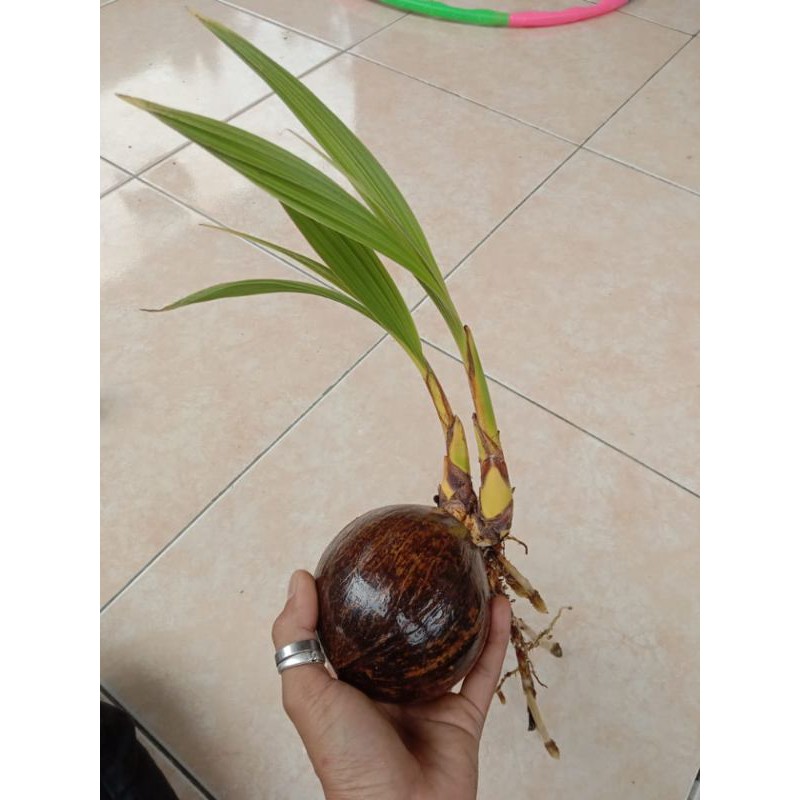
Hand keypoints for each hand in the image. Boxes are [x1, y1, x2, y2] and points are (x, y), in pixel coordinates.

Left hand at [272, 570, 511, 799]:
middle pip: (408, 634)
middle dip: (417, 598)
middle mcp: (392, 688)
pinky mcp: (464, 717)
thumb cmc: (346, 759)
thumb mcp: (307, 694)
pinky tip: (498, 604)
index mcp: (353, 684)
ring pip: (451, 646)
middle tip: (428, 557)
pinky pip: (484, 670)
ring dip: (462, 610)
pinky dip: (495, 638)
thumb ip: (297, 638)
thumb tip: (299, 577)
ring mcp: (429, 702)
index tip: (371, 556)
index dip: (362, 594)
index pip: (356, 630)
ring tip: (469, 570)